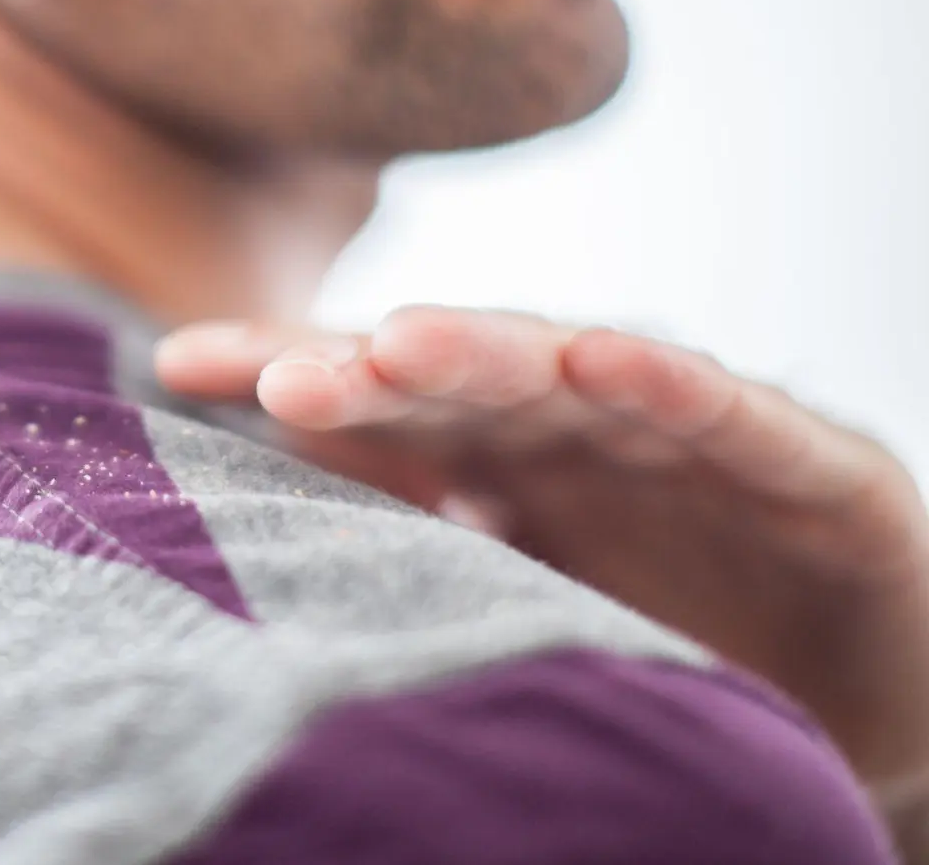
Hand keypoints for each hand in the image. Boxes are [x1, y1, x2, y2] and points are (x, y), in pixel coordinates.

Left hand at [156, 306, 928, 785]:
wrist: (853, 688)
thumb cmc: (667, 633)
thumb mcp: (515, 596)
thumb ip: (407, 543)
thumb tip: (241, 534)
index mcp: (503, 457)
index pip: (379, 402)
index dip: (285, 371)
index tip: (177, 363)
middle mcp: (582, 429)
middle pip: (460, 378)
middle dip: (368, 368)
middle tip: (277, 378)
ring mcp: (686, 439)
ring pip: (579, 378)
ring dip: (493, 354)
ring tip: (402, 343)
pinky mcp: (803, 468)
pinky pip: (730, 419)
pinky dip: (673, 387)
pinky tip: (607, 360)